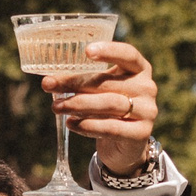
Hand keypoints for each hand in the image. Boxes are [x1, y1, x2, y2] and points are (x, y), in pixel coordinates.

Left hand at [46, 41, 157, 174]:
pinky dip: (87, 125)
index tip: (87, 51)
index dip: (109, 51)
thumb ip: (85, 80)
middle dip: (75, 83)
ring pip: (109, 104)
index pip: (128, 54)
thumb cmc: (108, 109)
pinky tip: (70, 123)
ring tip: (56, 107)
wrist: (125, 145)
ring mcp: (147, 111)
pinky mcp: (141, 133)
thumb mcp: (101, 89)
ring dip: (78, 104)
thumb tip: (50, 80)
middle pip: (108, 82)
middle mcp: (147, 87)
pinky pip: (111, 127)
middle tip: (48, 84)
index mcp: (139, 69)